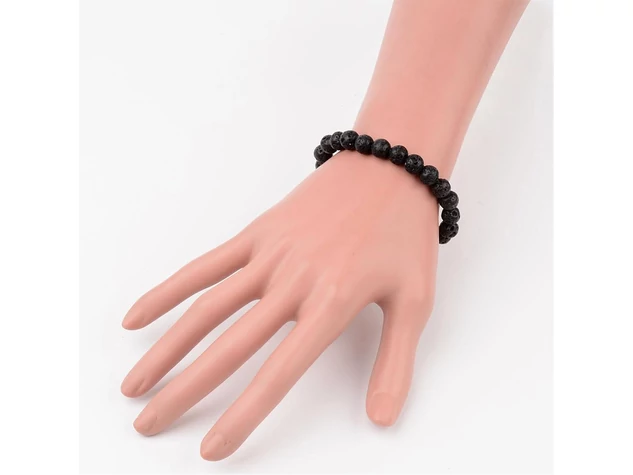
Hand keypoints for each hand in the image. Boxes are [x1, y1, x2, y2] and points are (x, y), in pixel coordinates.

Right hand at [121, 151, 438, 460]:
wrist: (390, 168)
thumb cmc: (403, 235)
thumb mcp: (413, 302)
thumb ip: (395, 363)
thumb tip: (382, 419)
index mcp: (332, 305)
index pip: (277, 373)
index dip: (242, 414)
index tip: (210, 447)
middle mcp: (292, 283)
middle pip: (228, 348)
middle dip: (185, 391)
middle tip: (148, 425)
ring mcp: (269, 256)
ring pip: (206, 309)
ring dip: (166, 349)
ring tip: (134, 384)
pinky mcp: (257, 233)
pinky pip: (205, 265)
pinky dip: (169, 291)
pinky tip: (138, 316)